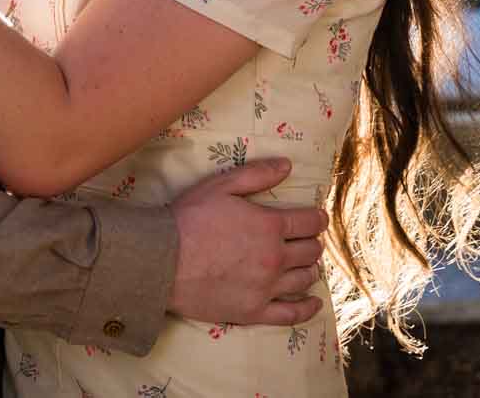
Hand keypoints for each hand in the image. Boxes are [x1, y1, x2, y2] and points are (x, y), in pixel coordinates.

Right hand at [169, 159, 328, 327]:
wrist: (162, 261)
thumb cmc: (190, 219)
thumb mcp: (221, 185)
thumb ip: (257, 174)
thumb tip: (288, 165)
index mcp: (270, 226)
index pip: (309, 223)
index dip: (317, 219)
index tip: (317, 218)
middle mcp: (275, 258)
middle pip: (310, 251)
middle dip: (313, 243)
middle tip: (307, 240)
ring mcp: (265, 288)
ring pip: (304, 279)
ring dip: (310, 269)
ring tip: (305, 265)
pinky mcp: (253, 312)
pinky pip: (291, 314)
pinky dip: (307, 308)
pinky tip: (313, 303)